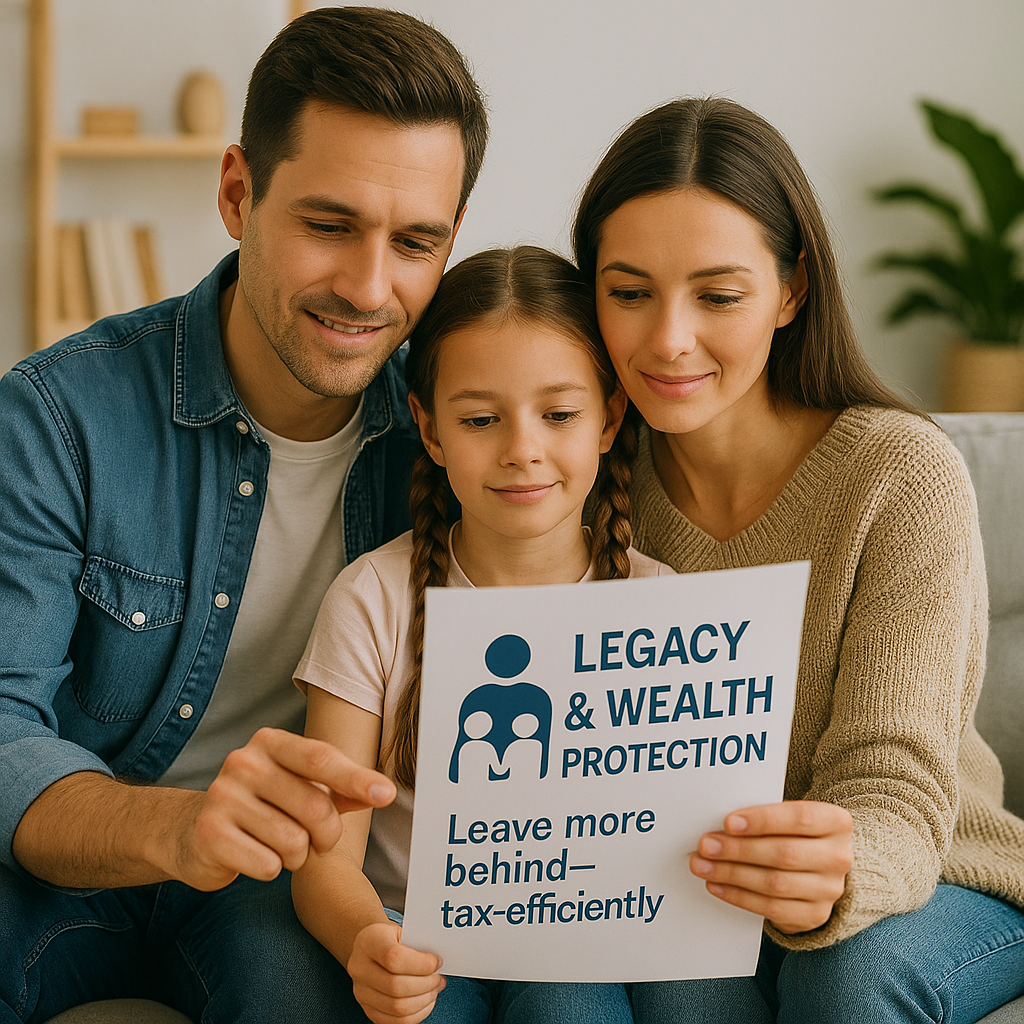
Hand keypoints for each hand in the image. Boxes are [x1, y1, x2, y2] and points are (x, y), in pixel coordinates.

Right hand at [173, 727, 395, 889]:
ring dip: (296, 855)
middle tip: (317, 842)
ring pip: (293, 842)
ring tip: (279, 846)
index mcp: (270, 743)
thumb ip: (341, 788)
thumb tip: (384, 792)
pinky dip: (270, 869)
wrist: (192, 831)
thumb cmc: (263, 806)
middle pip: (315, 807)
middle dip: (327, 835)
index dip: (357, 779)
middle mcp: (243, 762)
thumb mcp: (301, 788)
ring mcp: (222, 797)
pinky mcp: (209, 835)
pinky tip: (254, 857)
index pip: (321, 759)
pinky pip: (267, 865)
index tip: (387, 794)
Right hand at [348, 922, 445, 1023]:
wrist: (370, 948)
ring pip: (397, 1008)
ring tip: (434, 988)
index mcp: (369, 942)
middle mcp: (360, 968)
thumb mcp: (401, 930)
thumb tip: (439, 963)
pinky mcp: (368, 1009)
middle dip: (426, 984)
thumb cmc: (390, 938)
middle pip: (396, 986)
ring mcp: (361, 992)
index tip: (437, 961)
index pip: (394, 958)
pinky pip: (396, 1021)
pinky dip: (417, 1014)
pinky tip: (426, 1001)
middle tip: (438, 977)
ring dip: (424, 1000)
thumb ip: (418, 944)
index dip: (421, 963)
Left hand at [689, 800, 852, 933]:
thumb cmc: (794, 833)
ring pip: (775, 883)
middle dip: (738, 850)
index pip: (800, 818)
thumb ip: (763, 816)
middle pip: (785, 854)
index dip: (762, 820)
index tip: (728, 822)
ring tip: (703, 865)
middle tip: (706, 845)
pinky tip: (717, 885)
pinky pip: (772, 909)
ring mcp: (830, 890)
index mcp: (836, 823)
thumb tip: (720, 824)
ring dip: (732, 874)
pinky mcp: (815, 915)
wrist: (819, 868)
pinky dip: (739, 896)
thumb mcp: (788, 817)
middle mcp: (839, 857)